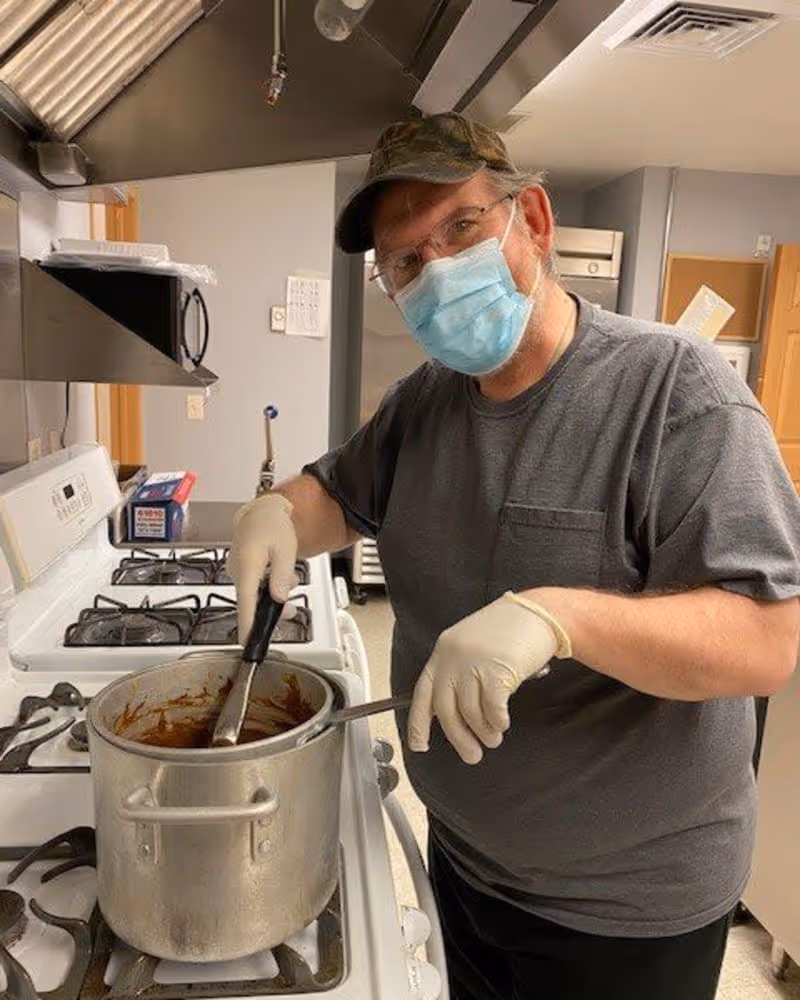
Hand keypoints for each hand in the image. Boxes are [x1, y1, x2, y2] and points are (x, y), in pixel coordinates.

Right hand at [226, 493, 297, 640]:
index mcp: (247, 566)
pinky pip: (253, 587)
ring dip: (272, 595)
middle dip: (271, 609)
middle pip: (251, 602)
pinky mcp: (240, 572)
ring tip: (290, 580)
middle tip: (288, 610)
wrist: (260, 512)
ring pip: (255, 595)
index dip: (247, 623)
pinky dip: (267, 587)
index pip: (246, 601)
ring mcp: (237, 572)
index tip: (248, 641)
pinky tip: (280, 578)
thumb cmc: (271, 526)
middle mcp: (237, 571)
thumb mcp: (285, 550)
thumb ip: (281, 576)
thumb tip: (279, 597)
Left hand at [407, 592, 571, 764]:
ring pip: (471, 713)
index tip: (420, 746)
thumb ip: (459, 673)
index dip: (418, 723)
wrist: (538, 612)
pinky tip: (503, 723)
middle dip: (458, 738)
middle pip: (446, 710)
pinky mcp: (497, 670)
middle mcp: (453, 657)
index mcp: (442, 652)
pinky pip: (493, 708)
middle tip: (472, 756)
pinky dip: (498, 721)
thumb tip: (455, 715)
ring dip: (484, 732)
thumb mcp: (471, 646)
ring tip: (494, 738)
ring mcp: (474, 663)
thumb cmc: (508, 632)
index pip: (422, 693)